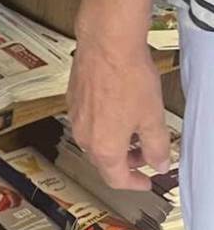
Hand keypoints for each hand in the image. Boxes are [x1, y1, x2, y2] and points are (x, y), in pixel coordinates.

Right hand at [69, 0, 168, 190]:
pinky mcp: (72, 100)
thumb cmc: (128, 78)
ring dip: (115, 143)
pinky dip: (104, 125)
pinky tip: (118, 109)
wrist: (106, 45)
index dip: (135, 184)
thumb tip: (158, 163)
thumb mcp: (153, 118)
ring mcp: (75, 117)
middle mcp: (84, 136)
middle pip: (104, 162)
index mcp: (104, 147)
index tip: (147, 181)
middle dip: (126, 163)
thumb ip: (157, 147)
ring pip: (95, 141)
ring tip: (134, 129)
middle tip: (146, 154)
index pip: (117, 179)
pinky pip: (88, 122)